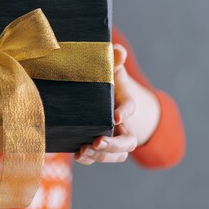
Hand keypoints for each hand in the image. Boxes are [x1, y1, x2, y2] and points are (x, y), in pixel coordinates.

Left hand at [74, 44, 137, 164]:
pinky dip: (90, 158)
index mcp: (125, 101)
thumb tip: (118, 50)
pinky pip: (99, 157)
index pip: (131, 107)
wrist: (102, 97)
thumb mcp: (110, 69)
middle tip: (98, 140)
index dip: (126, 112)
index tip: (117, 116)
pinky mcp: (98, 144)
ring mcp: (112, 137)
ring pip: (116, 155)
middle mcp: (123, 124)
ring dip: (101, 156)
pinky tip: (77, 154)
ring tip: (84, 150)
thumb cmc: (107, 80)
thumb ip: (114, 61)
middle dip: (114, 144)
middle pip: (128, 142)